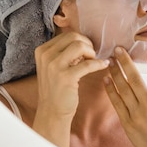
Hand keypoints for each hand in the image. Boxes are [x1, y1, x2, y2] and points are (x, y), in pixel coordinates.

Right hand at [33, 32, 108, 146]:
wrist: (52, 111)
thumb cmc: (56, 88)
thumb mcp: (53, 66)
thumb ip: (64, 52)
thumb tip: (84, 41)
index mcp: (42, 50)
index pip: (67, 35)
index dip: (81, 41)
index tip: (86, 52)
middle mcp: (46, 56)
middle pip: (74, 37)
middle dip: (88, 45)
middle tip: (91, 56)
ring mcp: (54, 66)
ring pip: (80, 46)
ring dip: (91, 53)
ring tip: (93, 62)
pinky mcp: (66, 77)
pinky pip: (88, 64)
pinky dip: (99, 63)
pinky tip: (104, 65)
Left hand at [103, 46, 146, 146]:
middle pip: (136, 81)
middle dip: (126, 63)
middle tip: (118, 49)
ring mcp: (137, 115)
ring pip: (123, 90)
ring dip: (116, 74)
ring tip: (110, 61)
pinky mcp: (127, 122)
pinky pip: (117, 103)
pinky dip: (111, 91)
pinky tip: (106, 79)